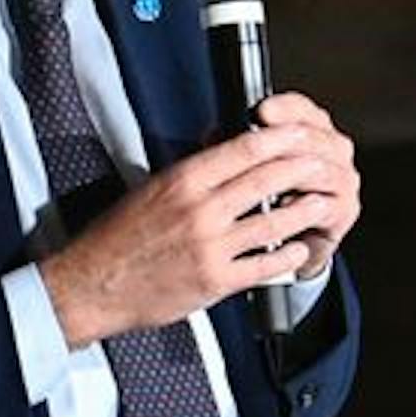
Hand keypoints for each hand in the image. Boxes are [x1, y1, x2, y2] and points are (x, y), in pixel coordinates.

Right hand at [38, 101, 354, 345]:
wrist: (94, 284)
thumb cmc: (118, 238)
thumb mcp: (151, 189)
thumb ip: (192, 173)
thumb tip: (225, 150)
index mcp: (183, 181)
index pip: (244, 149)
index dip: (280, 138)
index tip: (300, 132)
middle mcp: (200, 210)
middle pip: (266, 179)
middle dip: (302, 168)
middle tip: (321, 163)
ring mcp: (210, 246)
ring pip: (272, 222)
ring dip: (303, 210)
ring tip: (321, 202)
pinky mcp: (215, 280)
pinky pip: (263, 265)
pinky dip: (288, 256)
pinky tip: (299, 250)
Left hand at [244, 89, 357, 282]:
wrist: (286, 240)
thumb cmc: (266, 195)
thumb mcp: (245, 164)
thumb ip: (235, 146)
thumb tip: (214, 134)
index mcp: (312, 127)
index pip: (301, 108)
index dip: (282, 108)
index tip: (260, 110)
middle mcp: (334, 148)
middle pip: (312, 136)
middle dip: (284, 139)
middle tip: (259, 145)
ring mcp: (344, 178)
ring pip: (320, 168)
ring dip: (292, 172)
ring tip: (266, 177)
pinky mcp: (345, 209)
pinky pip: (326, 203)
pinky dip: (303, 204)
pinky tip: (282, 204)